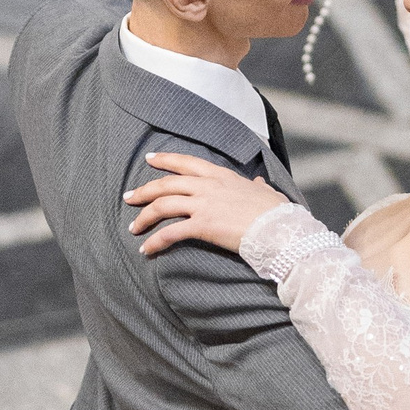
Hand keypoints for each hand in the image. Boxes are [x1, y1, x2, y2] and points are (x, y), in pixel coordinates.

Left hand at [127, 152, 284, 256]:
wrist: (281, 229)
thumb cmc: (278, 214)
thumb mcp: (269, 194)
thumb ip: (260, 188)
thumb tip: (260, 184)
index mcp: (223, 176)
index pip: (188, 163)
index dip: (167, 160)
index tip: (150, 159)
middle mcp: (209, 186)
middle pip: (167, 183)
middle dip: (144, 190)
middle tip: (128, 197)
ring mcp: (204, 205)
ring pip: (163, 205)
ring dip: (144, 216)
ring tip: (133, 227)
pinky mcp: (202, 226)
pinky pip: (170, 233)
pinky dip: (155, 241)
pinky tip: (146, 250)